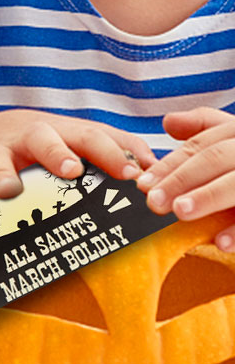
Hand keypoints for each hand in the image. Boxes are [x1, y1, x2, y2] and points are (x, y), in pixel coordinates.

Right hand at [0, 112, 153, 231]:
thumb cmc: (48, 146)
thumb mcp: (79, 140)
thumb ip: (118, 150)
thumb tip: (157, 170)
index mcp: (61, 133)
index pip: (90, 136)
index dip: (111, 154)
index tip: (132, 175)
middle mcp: (27, 140)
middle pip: (42, 138)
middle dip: (57, 153)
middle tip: (70, 169)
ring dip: (2, 175)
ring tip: (7, 192)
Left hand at [137, 109, 234, 246]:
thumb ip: (206, 128)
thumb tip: (168, 122)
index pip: (201, 146)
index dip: (170, 165)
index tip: (142, 185)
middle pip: (217, 159)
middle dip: (182, 179)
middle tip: (153, 202)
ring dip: (210, 198)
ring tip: (180, 213)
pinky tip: (220, 241)